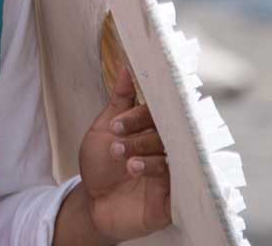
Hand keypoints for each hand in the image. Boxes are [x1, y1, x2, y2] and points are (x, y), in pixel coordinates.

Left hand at [79, 67, 171, 241]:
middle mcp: (165, 149)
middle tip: (117, 146)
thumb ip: (119, 100)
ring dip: (146, 157)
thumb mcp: (103, 130)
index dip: (136, 117)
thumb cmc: (100, 166)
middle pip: (164, 136)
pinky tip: (140, 172)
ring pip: (171, 158)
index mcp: (151, 130)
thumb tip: (126, 67)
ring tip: (126, 163)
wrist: (93, 205)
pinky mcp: (175, 199)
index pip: (155, 115)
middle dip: (139, 138)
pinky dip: (161, 176)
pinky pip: (178, 185)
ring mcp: (172, 174)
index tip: (115, 125)